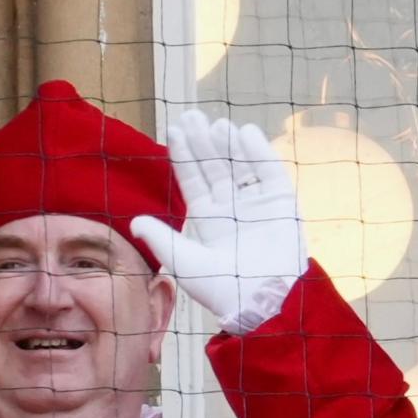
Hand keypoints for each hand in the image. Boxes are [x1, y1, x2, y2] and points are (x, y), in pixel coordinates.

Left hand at [128, 111, 312, 331]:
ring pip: (240, 165)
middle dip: (202, 142)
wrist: (265, 301)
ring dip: (228, 144)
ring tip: (215, 125)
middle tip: (191, 116)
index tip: (175, 130)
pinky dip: (259, 152)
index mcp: (209, 219)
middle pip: (215, 166)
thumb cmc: (223, 289)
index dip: (184, 155)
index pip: (193, 180)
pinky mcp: (282, 203)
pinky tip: (244, 133)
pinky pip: (269, 171)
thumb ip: (161, 240)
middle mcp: (232, 208)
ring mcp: (257, 203)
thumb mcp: (185, 263)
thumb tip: (135, 222)